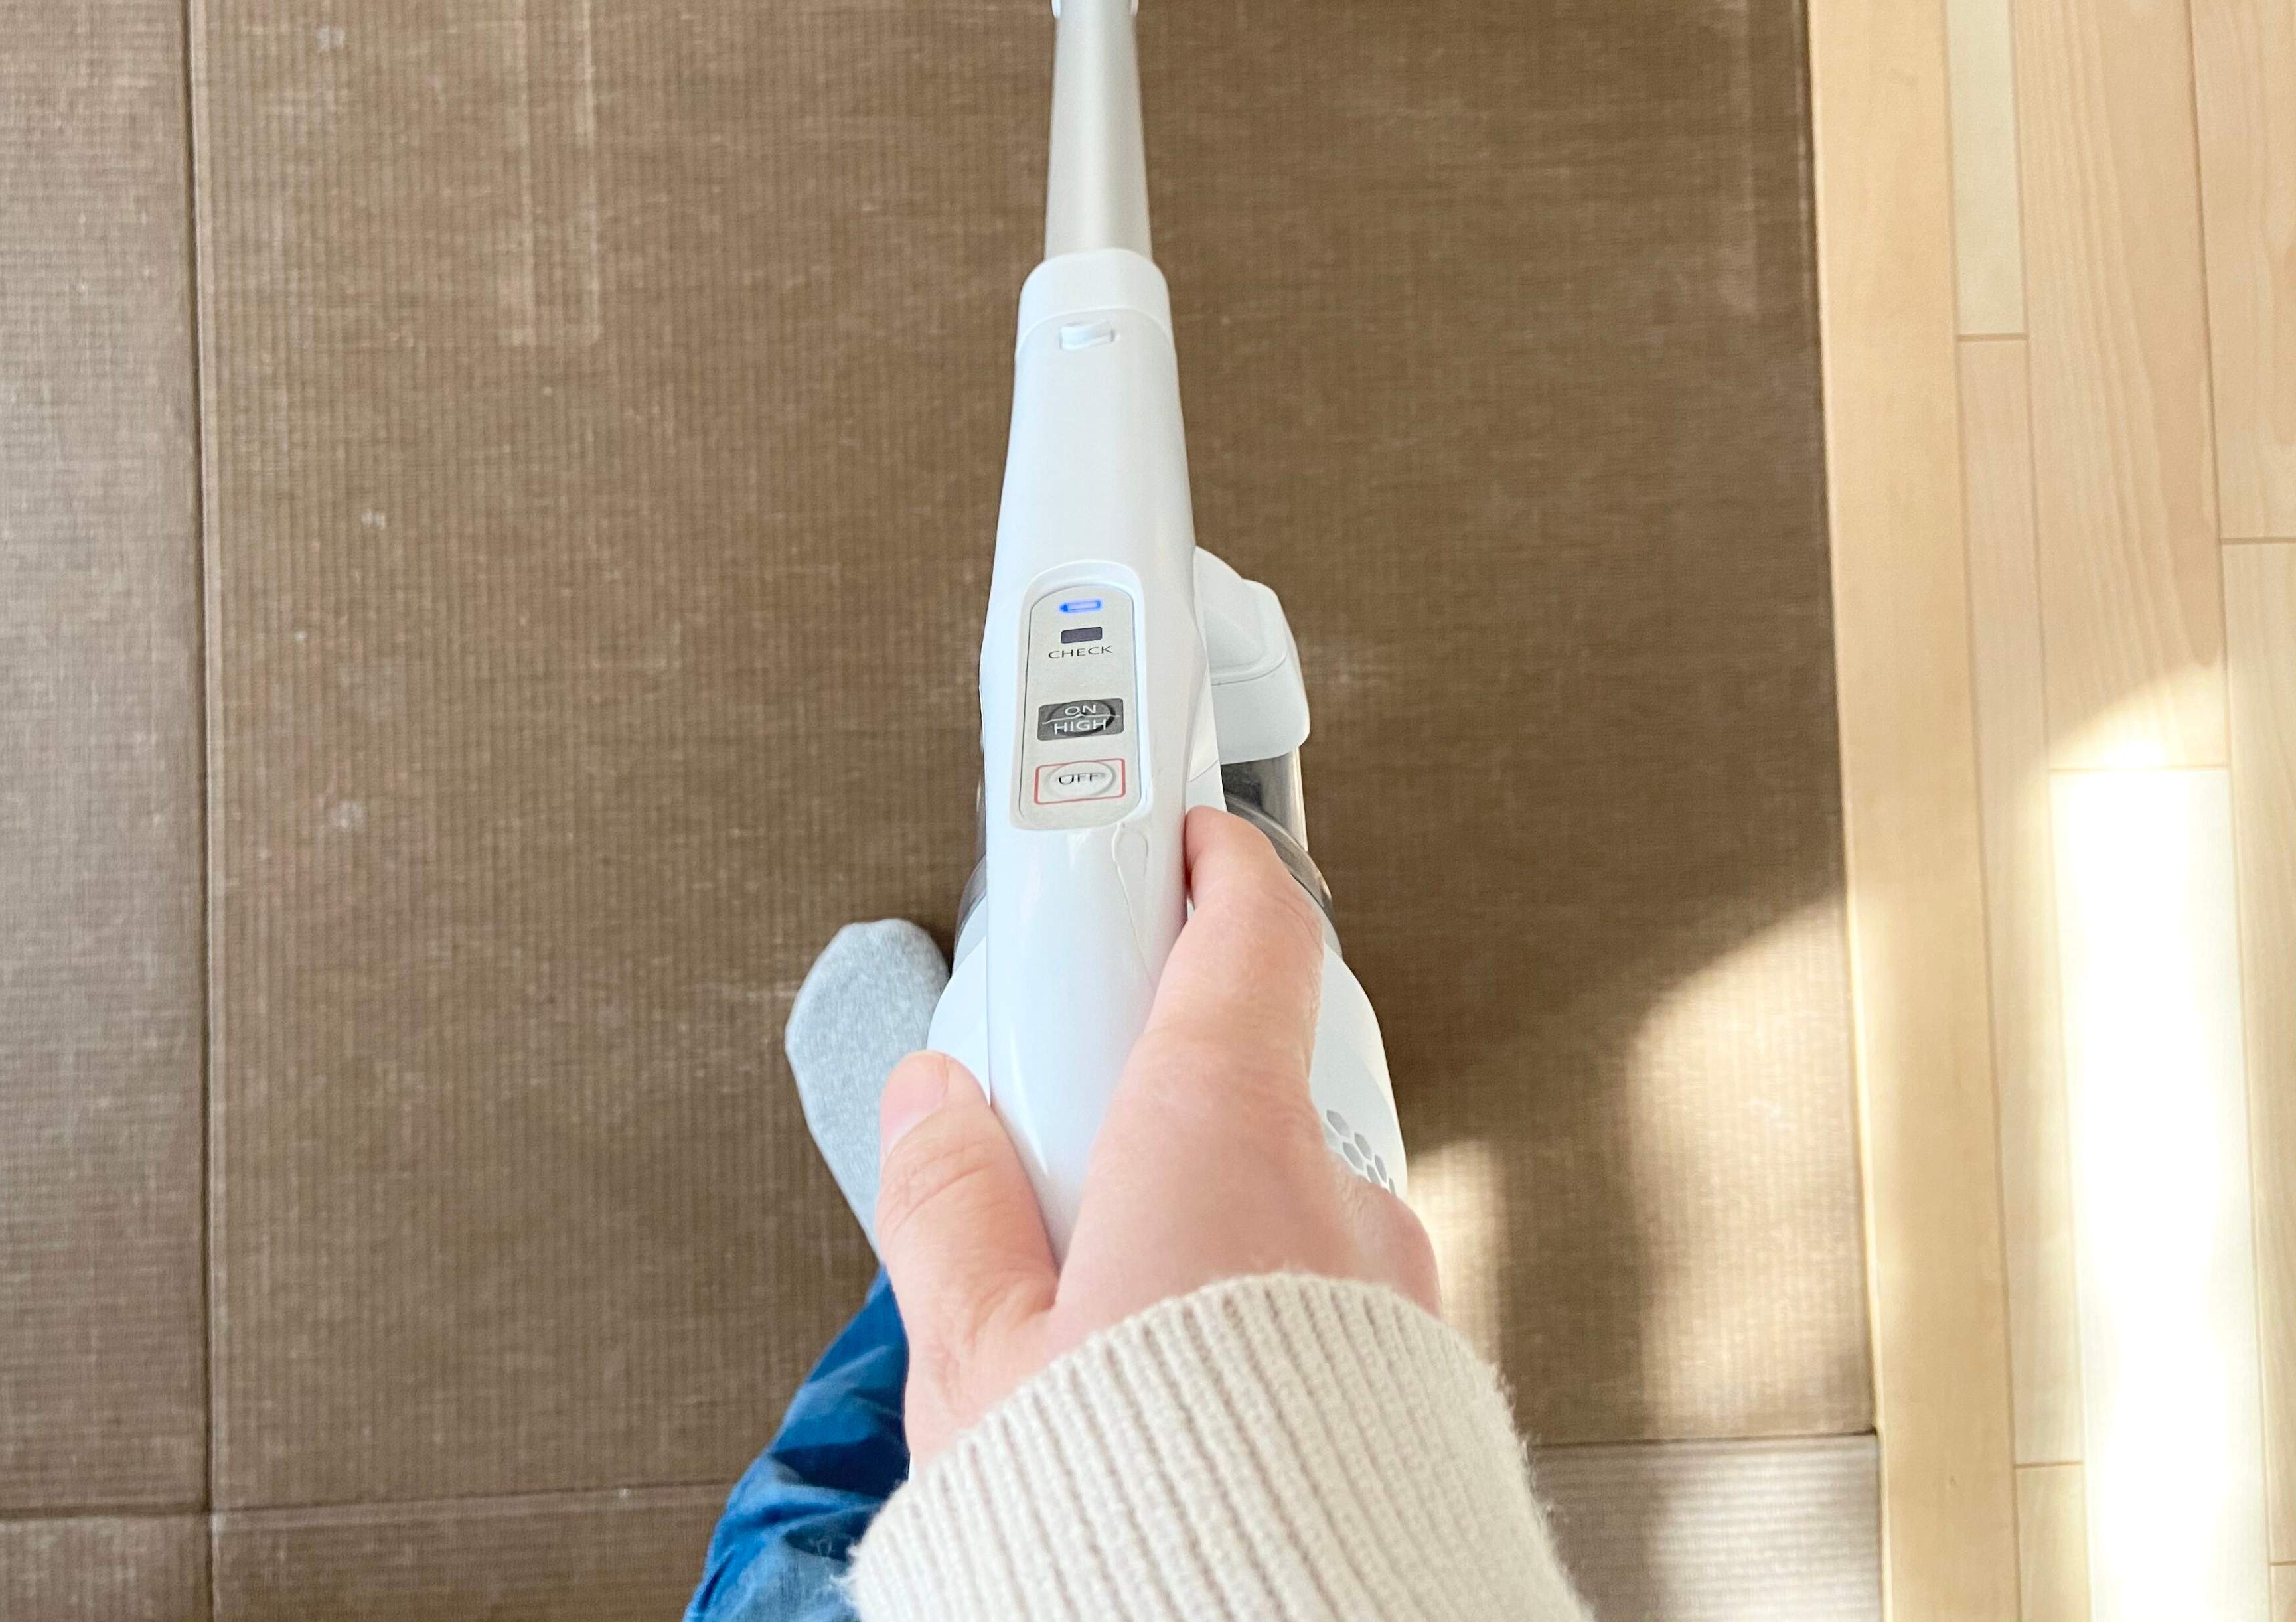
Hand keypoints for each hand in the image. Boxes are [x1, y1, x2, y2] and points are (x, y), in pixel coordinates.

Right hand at [874, 805, 1440, 1463]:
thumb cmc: (1143, 1534)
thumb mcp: (978, 1366)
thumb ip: (948, 1207)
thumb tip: (935, 1112)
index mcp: (1217, 1140)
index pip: (1246, 924)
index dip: (1198, 852)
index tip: (1157, 816)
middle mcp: (1330, 1191)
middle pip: (1239, 1067)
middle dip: (1144, 1092)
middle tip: (1052, 1146)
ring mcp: (1387, 1285)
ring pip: (1277, 1192)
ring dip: (1198, 1212)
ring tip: (1099, 1306)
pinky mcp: (1414, 1375)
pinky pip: (1321, 1287)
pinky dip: (1253, 1293)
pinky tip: (1182, 1369)